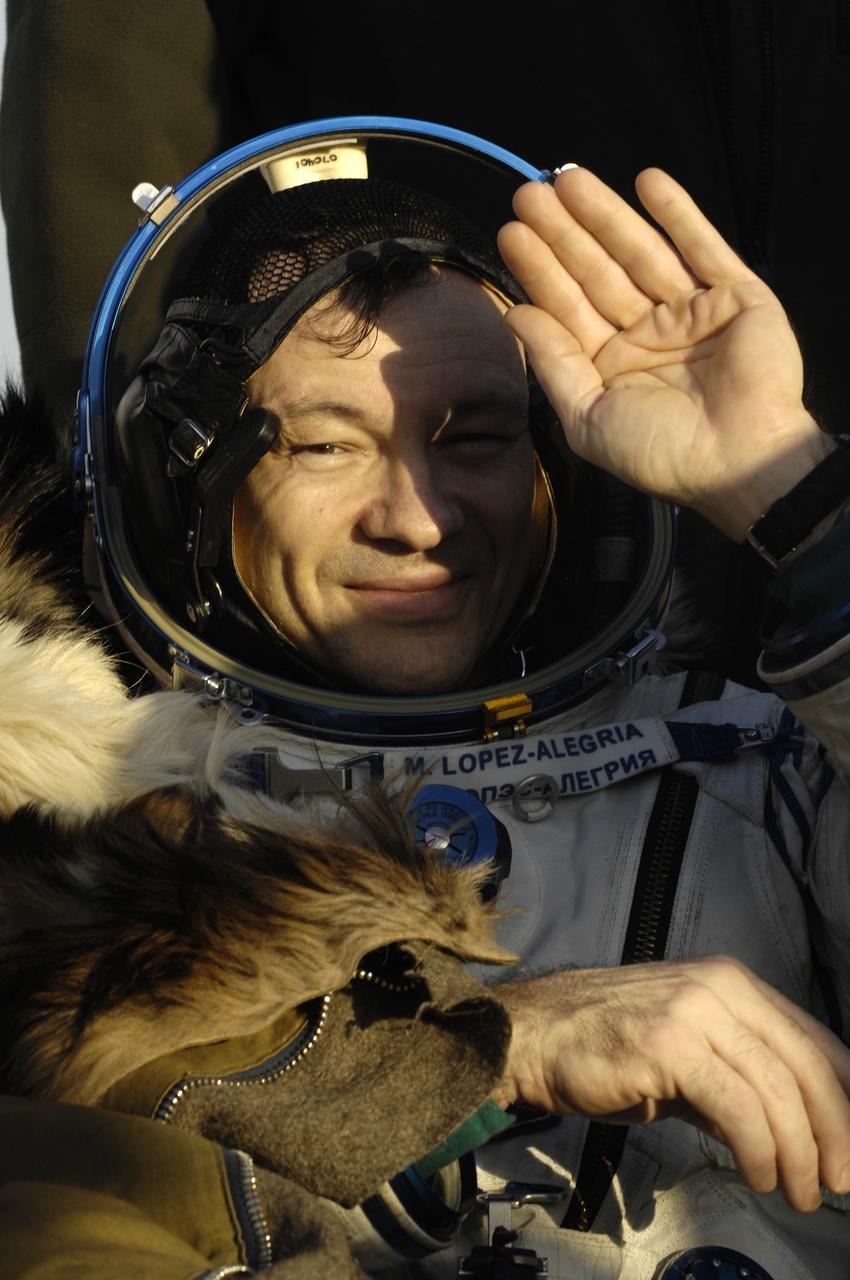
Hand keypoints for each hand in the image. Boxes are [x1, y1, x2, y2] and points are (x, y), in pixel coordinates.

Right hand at [493, 956, 849, 1211]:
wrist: (537, 1035)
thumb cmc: (606, 1045)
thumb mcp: (685, 1052)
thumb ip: (736, 1080)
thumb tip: (788, 1131)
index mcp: (732, 982)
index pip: (812, 1039)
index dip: (843, 1097)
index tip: (849, 1145)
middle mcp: (722, 987)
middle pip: (805, 1065)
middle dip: (833, 1131)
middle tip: (837, 1181)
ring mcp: (696, 1011)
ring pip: (777, 1090)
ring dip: (797, 1153)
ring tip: (796, 1190)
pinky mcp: (672, 1044)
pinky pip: (738, 1107)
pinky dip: (759, 1149)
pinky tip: (757, 1174)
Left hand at [497, 168, 830, 539]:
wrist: (737, 462)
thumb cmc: (660, 452)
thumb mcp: (587, 416)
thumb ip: (554, 363)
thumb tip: (516, 314)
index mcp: (613, 365)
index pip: (569, 306)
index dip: (540, 270)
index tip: (510, 234)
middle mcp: (649, 333)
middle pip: (598, 272)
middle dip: (563, 234)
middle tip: (527, 195)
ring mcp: (692, 311)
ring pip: (642, 252)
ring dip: (606, 215)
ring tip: (568, 181)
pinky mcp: (736, 296)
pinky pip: (704, 246)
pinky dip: (678, 213)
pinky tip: (645, 182)